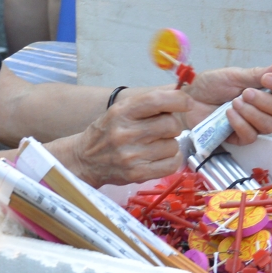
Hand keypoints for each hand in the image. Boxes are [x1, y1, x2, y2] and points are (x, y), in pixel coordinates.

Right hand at [70, 89, 193, 186]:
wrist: (85, 160)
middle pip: (171, 125)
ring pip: (173, 145)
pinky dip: (171, 160)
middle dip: (172, 126)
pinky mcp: (137, 174)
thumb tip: (181, 97)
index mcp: (122, 112)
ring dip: (169, 145)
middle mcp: (125, 132)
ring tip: (154, 146)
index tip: (186, 103)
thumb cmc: (107, 132)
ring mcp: (131, 155)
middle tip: (161, 130)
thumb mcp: (120, 111)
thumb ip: (147, 104)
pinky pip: (171, 164)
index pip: (157, 100)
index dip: (179, 100)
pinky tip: (160, 157)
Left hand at [184, 63, 271, 145]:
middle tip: (244, 93)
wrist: (189, 99)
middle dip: (265, 101)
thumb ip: (257, 74)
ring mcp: (254, 123)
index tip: (267, 79)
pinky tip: (228, 115)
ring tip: (233, 103)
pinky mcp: (241, 137)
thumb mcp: (232, 75)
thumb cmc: (209, 86)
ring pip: (269, 125)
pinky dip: (240, 124)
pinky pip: (251, 135)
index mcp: (265, 89)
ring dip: (252, 113)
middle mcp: (264, 107)